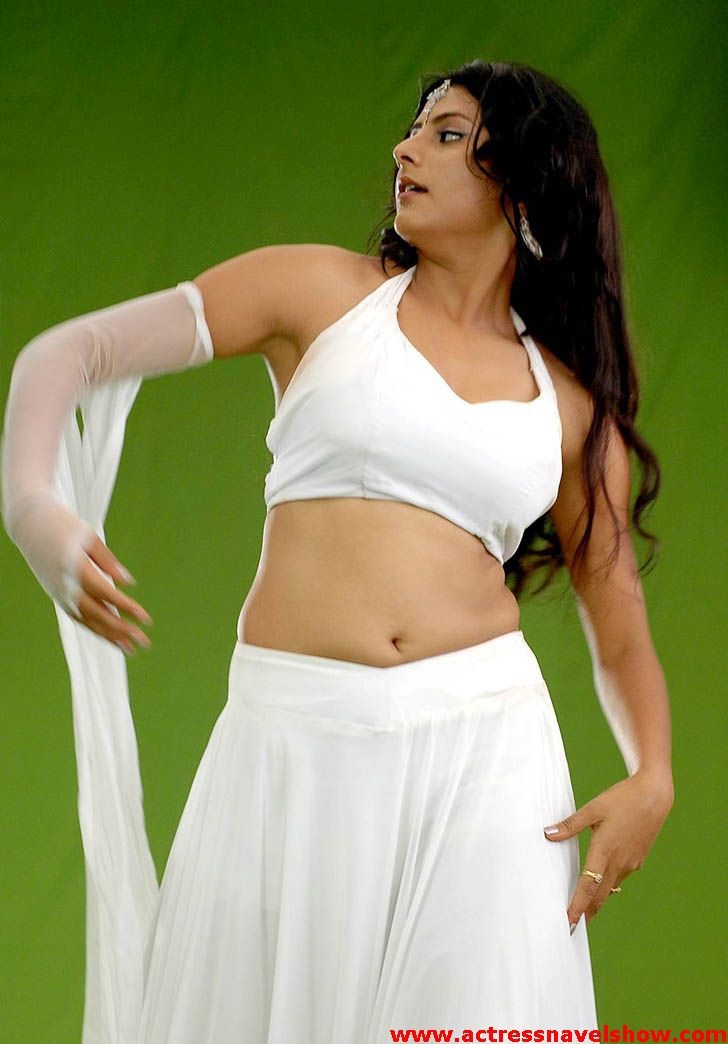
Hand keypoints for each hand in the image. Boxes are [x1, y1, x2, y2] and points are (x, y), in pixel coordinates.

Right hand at [68, 530, 153, 656]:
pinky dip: (95, 628)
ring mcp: (58, 592)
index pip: (105, 594)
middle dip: (121, 629)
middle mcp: (65, 585)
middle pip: (96, 613)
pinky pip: (78, 616)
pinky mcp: (56, 595)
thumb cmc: (64, 525)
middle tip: (143, 642)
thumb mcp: (89, 537)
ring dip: (109, 636)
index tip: (145, 618)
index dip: (126, 608)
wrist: (29, 524)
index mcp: (75, 567)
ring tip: (130, 648)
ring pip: (86, 620)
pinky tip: (111, 636)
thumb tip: (127, 582)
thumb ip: (108, 561)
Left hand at [543, 770, 673, 931]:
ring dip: (597, 900)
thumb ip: (570, 824)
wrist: (655, 796)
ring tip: (583, 909)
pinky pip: (619, 878)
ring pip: (610, 889)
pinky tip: (601, 882)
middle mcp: (619, 863)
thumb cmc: (623, 799)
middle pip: (599, 896)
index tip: (569, 923)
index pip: (588, 887)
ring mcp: (630, 864)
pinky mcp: (637, 860)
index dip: (577, 907)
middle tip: (573, 926)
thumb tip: (547, 833)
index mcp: (605, 851)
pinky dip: (608, 886)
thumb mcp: (593, 809)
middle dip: (586, 912)